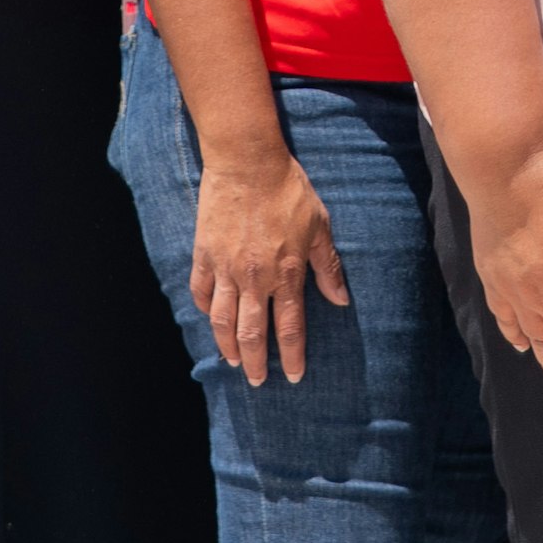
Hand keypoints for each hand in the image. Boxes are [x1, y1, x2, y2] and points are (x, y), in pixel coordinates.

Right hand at [190, 152, 351, 384]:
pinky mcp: (204, 254)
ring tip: (234, 361)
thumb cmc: (288, 190)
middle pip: (253, 333)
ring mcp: (226, 268)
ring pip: (223, 320)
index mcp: (286, 273)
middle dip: (256, 362)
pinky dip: (205, 309)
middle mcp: (254, 278)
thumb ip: (328, 266)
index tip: (295, 376)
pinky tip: (211, 318)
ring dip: (228, 346)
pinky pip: (201, 291)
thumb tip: (341, 300)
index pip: (289, 327)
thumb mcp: (319, 225)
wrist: (247, 161)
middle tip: (258, 381)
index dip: (293, 356)